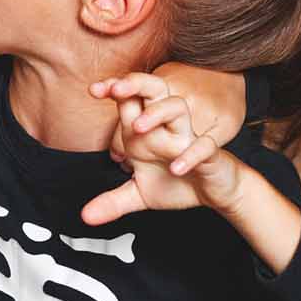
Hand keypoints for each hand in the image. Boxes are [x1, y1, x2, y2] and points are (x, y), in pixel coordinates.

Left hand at [81, 72, 247, 225]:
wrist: (214, 192)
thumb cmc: (177, 182)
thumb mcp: (139, 194)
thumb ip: (112, 201)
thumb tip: (86, 216)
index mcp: (146, 131)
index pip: (129, 100)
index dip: (113, 90)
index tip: (93, 90)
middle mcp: (165, 128)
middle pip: (153, 90)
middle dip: (135, 84)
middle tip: (116, 90)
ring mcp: (187, 138)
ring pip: (178, 108)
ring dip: (158, 113)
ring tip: (139, 128)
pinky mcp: (209, 154)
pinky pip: (203, 146)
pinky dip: (190, 155)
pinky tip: (175, 168)